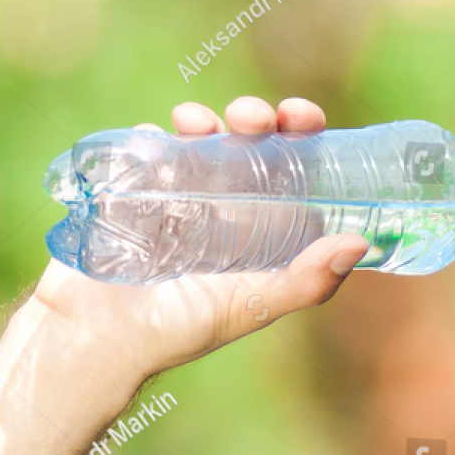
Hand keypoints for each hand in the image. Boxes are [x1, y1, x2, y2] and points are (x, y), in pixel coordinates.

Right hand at [31, 95, 367, 384]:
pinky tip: (155, 136)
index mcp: (259, 230)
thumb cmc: (177, 331)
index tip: (302, 118)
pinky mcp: (132, 191)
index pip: (292, 170)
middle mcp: (222, 208)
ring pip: (199, 139)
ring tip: (194, 123)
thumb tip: (360, 242)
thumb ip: (305, 281)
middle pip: (249, 145)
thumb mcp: (253, 307)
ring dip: (204, 119)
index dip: (301, 137)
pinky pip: (146, 148)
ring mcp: (175, 195)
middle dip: (255, 118)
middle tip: (252, 118)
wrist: (95, 337)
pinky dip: (153, 133)